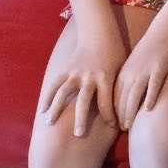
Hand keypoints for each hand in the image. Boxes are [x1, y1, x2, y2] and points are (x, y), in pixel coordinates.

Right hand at [39, 23, 124, 137]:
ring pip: (64, 93)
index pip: (107, 101)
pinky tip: (42, 109)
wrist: (99, 34)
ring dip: (57, 108)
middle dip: (81, 118)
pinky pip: (54, 84)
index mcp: (106, 77)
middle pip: (83, 101)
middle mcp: (89, 76)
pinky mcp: (66, 69)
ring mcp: (76, 73)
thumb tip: (125, 106)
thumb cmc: (115, 53)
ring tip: (50, 123)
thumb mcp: (122, 67)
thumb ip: (119, 86)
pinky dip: (47, 96)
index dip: (110, 115)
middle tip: (79, 134)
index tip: (113, 126)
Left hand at [113, 31, 167, 129]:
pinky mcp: (158, 69)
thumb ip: (128, 79)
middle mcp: (131, 74)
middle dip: (120, 116)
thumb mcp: (134, 64)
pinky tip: (148, 109)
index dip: (113, 112)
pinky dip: (149, 98)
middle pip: (122, 99)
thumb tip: (125, 97)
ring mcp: (145, 71)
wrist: (164, 31)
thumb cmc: (150, 49)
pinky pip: (153, 86)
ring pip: (134, 96)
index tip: (114, 124)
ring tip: (130, 125)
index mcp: (123, 73)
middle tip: (122, 129)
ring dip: (130, 112)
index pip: (114, 96)